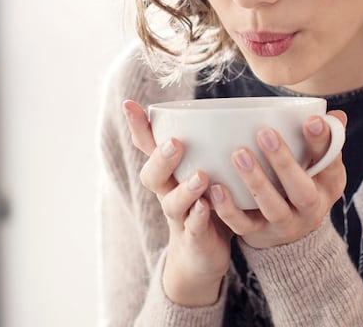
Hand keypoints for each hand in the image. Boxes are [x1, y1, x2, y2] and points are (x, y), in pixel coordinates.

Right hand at [122, 99, 229, 305]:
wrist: (201, 257)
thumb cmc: (206, 203)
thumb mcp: (205, 171)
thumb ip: (210, 145)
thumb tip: (232, 105)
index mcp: (168, 174)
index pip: (147, 148)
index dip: (137, 128)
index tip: (129, 104)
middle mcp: (167, 194)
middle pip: (152, 176)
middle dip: (161, 159)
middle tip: (175, 143)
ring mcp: (179, 218)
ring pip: (172, 203)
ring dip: (185, 189)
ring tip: (201, 177)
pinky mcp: (195, 238)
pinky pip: (194, 227)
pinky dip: (199, 217)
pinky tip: (207, 207)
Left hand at [210, 110, 347, 249]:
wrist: (291, 234)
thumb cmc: (304, 183)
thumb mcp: (321, 165)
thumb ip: (324, 140)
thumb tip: (335, 115)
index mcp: (329, 185)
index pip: (330, 163)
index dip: (322, 143)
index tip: (312, 120)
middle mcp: (310, 209)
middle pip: (302, 190)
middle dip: (284, 162)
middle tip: (265, 133)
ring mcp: (284, 224)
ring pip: (273, 208)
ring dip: (256, 182)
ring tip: (239, 155)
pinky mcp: (258, 233)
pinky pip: (242, 225)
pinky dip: (228, 209)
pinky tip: (216, 189)